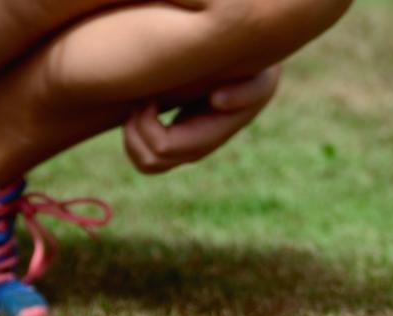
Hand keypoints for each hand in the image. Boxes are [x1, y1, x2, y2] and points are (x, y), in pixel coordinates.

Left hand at [123, 66, 281, 174]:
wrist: (251, 76)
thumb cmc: (255, 75)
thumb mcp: (260, 80)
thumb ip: (245, 92)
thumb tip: (217, 101)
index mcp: (206, 139)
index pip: (162, 148)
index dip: (147, 123)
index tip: (154, 96)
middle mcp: (192, 151)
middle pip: (148, 162)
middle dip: (136, 130)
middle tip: (145, 99)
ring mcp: (181, 150)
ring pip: (143, 163)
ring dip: (132, 133)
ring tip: (144, 102)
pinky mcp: (172, 140)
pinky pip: (142, 152)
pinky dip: (134, 130)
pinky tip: (147, 104)